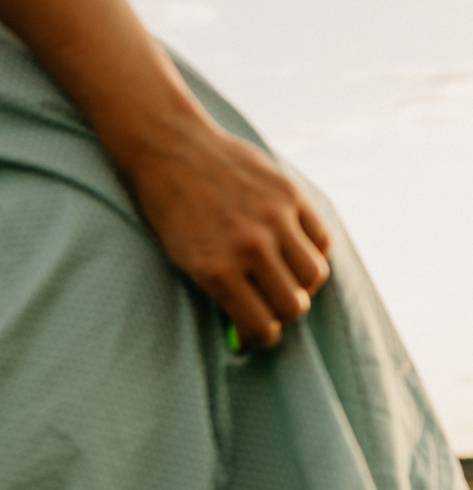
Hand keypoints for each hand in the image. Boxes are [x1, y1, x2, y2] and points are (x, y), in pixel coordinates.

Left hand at [116, 114, 330, 349]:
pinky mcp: (290, 194)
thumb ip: (221, 289)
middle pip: (294, 304)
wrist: (170, 150)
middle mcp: (250, 247)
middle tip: (269, 310)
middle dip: (281, 315)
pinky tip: (293, 254)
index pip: (261, 326)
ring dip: (302, 286)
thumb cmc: (169, 211)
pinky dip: (313, 253)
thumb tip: (253, 323)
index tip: (254, 337)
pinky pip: (320, 239)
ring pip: (314, 274)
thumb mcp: (183, 258)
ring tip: (283, 281)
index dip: (260, 339)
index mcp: (216, 271)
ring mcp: (274, 219)